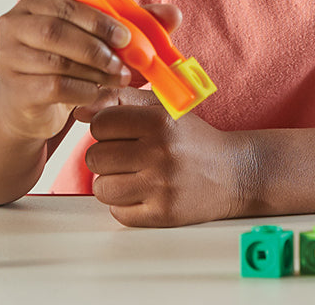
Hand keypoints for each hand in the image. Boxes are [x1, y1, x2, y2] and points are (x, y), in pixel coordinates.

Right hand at [0, 0, 133, 141]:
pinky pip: (55, 88)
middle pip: (57, 32)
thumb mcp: (97, 39)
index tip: (127, 37)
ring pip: (58, 62)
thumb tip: (174, 15)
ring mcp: (9, 61)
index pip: (67, 6)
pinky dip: (84, 90)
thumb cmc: (66, 62)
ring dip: (96, 71)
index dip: (100, 21)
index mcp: (32, 6)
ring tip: (119, 77)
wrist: (27, 105)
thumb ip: (134, 23)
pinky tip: (99, 93)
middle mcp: (12, 28)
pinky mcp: (14, 92)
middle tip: (126, 61)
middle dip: (98, 47)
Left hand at [85, 87, 242, 226]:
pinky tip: (144, 192)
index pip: (100, 124)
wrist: (234, 172)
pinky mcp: (162, 214)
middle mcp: (161, 152)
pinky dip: (125, 204)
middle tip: (128, 155)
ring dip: (112, 182)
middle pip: (95, 157)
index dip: (105, 128)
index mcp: (161, 121)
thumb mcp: (164, 108)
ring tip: (134, 175)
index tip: (120, 132)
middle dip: (106, 156)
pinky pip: (117, 212)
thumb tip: (80, 110)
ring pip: (101, 188)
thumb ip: (122, 101)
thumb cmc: (193, 139)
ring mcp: (161, 186)